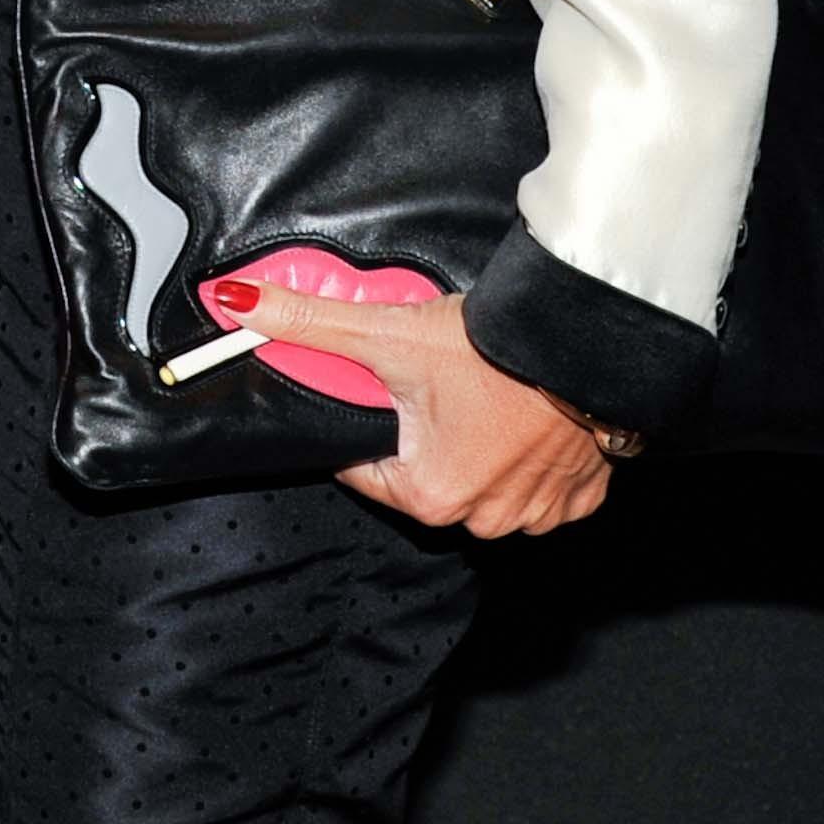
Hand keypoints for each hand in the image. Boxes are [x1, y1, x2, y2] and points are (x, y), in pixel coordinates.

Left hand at [209, 280, 613, 539]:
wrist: (585, 344)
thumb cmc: (492, 350)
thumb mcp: (384, 331)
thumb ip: (306, 322)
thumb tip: (238, 305)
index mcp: (428, 497)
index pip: (362, 465)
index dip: (362, 420)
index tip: (377, 388)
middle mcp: (483, 519)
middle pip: (420, 472)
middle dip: (418, 429)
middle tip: (435, 381)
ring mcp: (535, 513)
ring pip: (478, 479)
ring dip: (474, 443)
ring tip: (480, 395)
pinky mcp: (578, 497)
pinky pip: (535, 483)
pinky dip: (525, 453)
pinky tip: (521, 416)